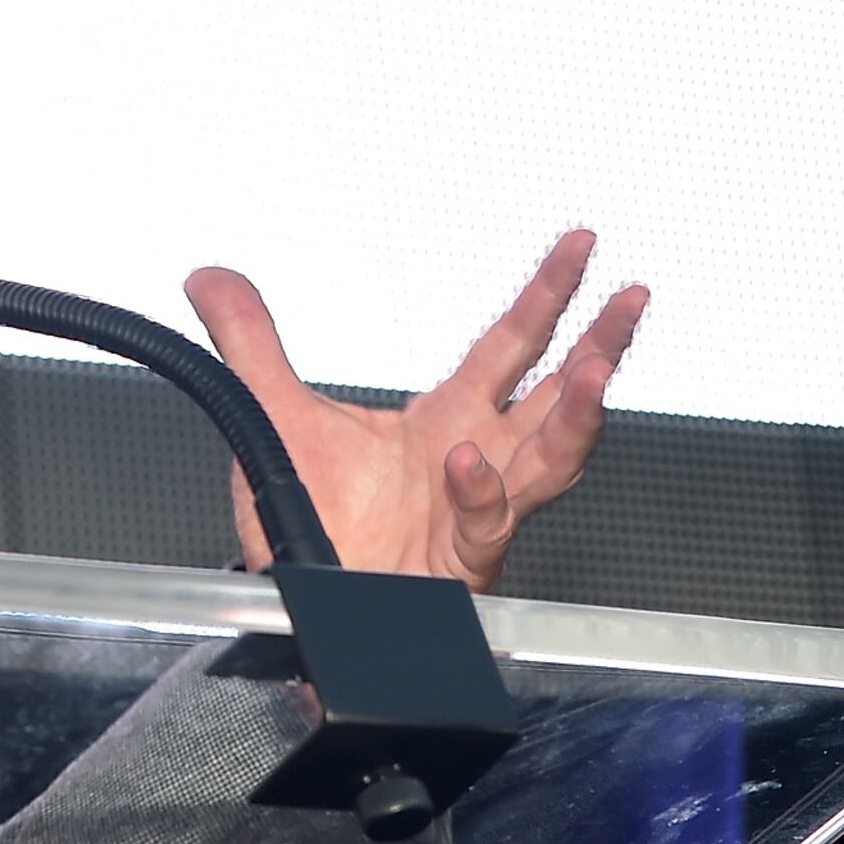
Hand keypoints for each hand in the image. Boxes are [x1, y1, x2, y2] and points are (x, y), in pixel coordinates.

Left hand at [189, 231, 646, 589]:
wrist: (298, 600)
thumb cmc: (310, 522)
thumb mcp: (272, 413)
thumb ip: (250, 342)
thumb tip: (212, 277)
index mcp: (447, 420)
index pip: (511, 343)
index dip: (547, 292)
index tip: (582, 244)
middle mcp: (474, 462)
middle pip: (556, 397)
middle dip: (599, 349)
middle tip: (630, 299)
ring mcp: (473, 514)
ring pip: (549, 465)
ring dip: (574, 421)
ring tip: (593, 372)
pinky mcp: (455, 566)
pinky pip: (483, 527)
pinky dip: (479, 493)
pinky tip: (467, 459)